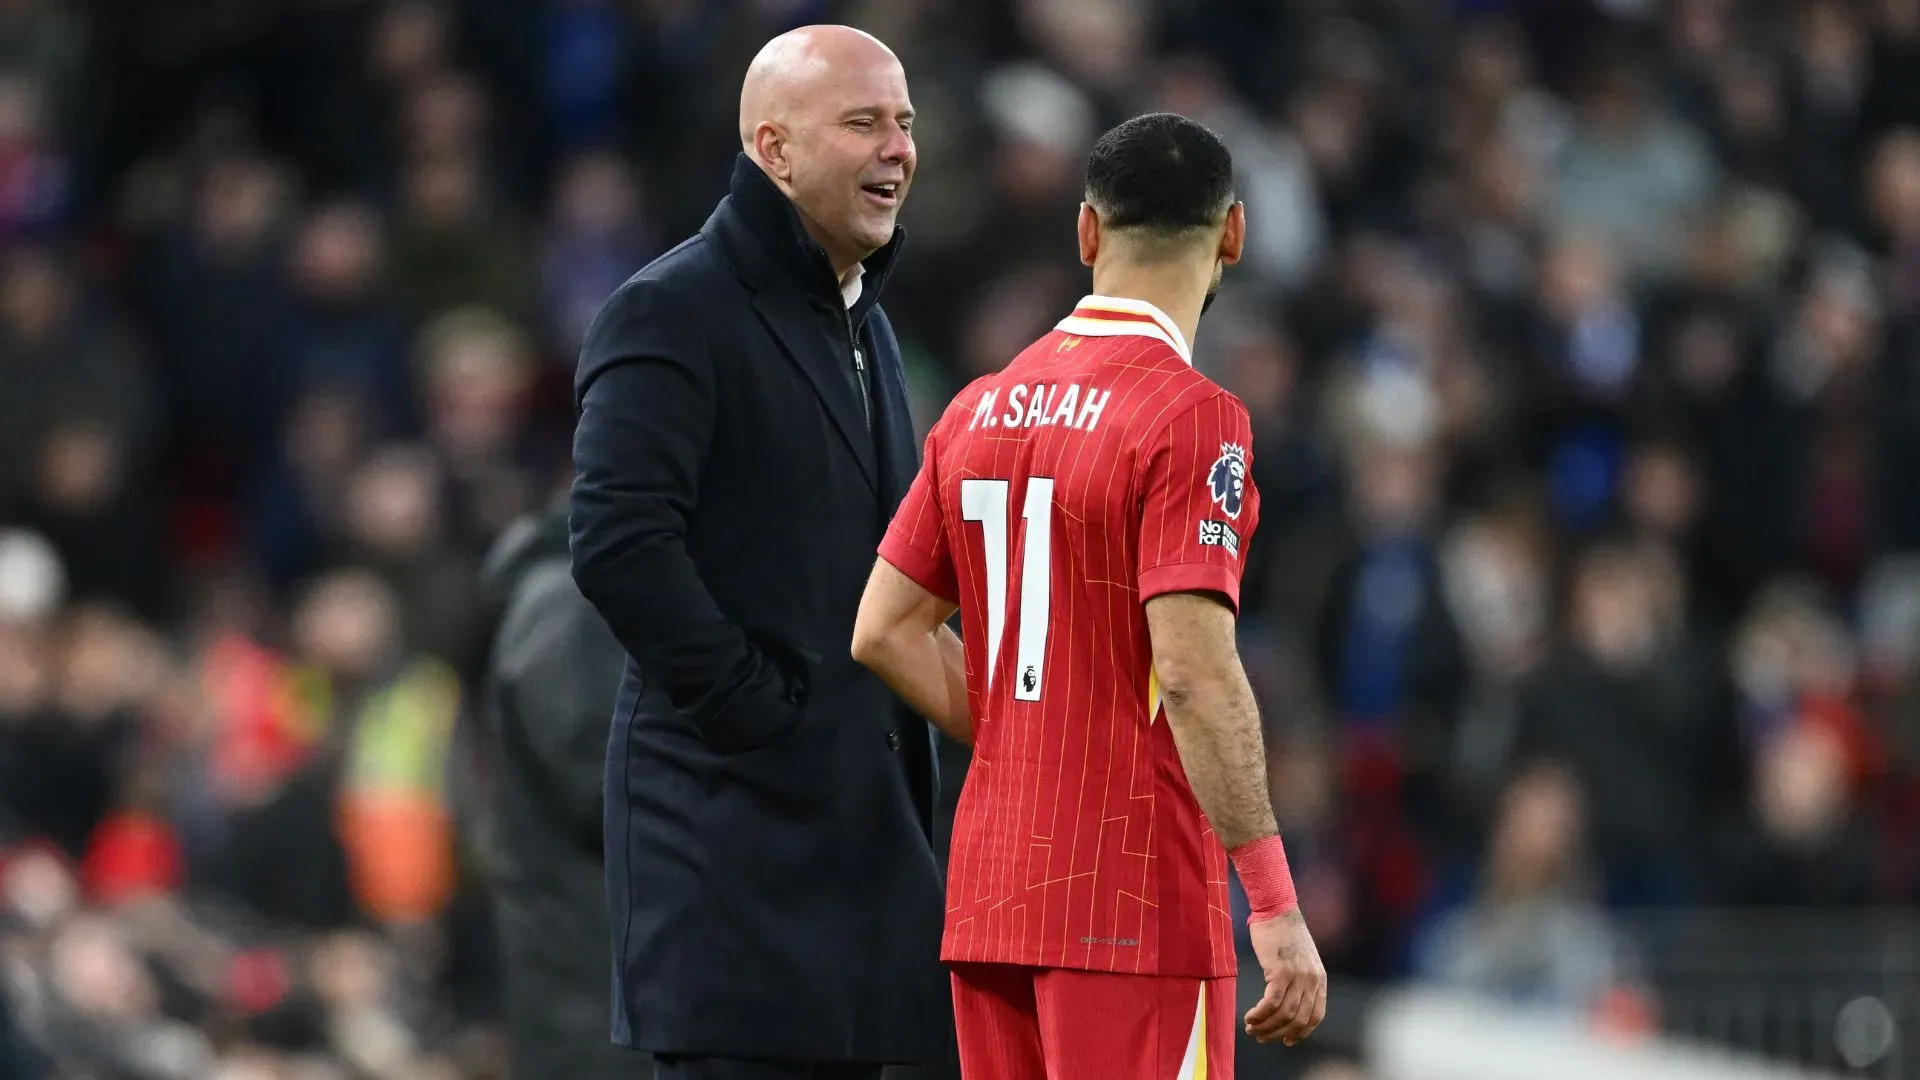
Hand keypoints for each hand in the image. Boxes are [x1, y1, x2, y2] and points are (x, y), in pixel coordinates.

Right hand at [1243, 909, 1325, 1045]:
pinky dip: (1260, 1014)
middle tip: (1261, 1036)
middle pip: (1298, 1019)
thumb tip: (1286, 1002)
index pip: (1316, 1016)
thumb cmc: (1283, 932)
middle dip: (1278, 1033)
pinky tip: (1250, 1016)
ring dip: (1266, 1026)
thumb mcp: (1301, 959)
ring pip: (1284, 1014)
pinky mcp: (1281, 971)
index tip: (1287, 1040)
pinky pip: (1271, 1002)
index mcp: (1320, 978)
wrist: (1276, 908)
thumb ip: (1299, 979)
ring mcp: (1298, 976)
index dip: (1301, 1033)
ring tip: (1251, 1027)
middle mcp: (1312, 980)